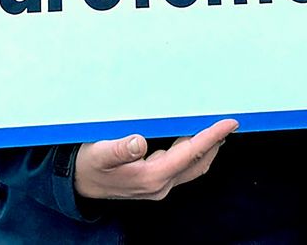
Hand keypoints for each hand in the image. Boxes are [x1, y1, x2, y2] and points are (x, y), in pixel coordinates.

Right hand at [74, 118, 238, 200]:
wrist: (76, 183)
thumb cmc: (88, 164)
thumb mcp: (99, 153)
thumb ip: (119, 149)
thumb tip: (138, 144)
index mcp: (150, 177)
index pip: (190, 153)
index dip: (211, 136)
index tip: (229, 122)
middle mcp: (159, 184)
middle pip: (197, 161)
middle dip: (216, 141)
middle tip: (231, 121)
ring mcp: (158, 185)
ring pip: (193, 166)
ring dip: (208, 148)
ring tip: (219, 128)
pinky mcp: (155, 182)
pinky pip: (184, 167)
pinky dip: (195, 152)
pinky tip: (195, 139)